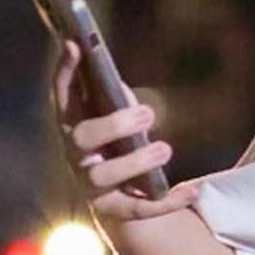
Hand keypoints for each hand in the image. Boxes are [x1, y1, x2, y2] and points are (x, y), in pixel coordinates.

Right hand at [53, 45, 196, 227]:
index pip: (62, 95)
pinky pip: (137, 209)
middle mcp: (76, 154)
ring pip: (103, 175)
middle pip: (82, 138)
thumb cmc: (119, 143)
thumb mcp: (117, 116)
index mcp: (74, 124)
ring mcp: (90, 184)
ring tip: (165, 149)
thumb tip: (113, 77)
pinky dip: (165, 201)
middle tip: (149, 113)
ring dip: (136, 161)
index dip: (65, 71)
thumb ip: (115, 99)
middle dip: (113, 124)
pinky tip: (192, 192)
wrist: (119, 196)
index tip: (76, 44)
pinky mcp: (111, 210)